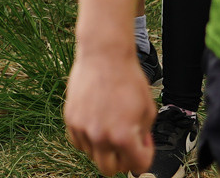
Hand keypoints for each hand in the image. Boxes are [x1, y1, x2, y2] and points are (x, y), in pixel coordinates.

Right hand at [64, 43, 157, 174]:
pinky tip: (97, 124)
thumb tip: (137, 149)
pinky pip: (78, 141)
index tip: (144, 144)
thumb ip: (144, 135)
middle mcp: (100, 136)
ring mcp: (83, 128)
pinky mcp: (71, 118)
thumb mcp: (148, 110)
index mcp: (123, 137)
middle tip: (126, 145)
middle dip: (122, 160)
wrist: (105, 54)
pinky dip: (88, 138)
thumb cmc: (128, 78)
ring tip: (111, 127)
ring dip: (104, 148)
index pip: (137, 165)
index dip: (145, 155)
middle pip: (109, 169)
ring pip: (92, 155)